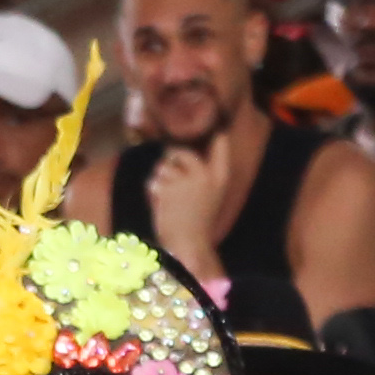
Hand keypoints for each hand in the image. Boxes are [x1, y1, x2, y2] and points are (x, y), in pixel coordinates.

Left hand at [143, 137, 237, 278]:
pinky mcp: (167, 188)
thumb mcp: (210, 194)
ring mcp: (185, 180)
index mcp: (221, 176)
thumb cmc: (198, 222)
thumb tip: (176, 148)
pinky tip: (161, 205)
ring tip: (169, 199)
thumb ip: (201, 172)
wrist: (189, 245)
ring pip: (163, 167)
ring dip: (160, 180)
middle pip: (180, 151)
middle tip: (171, 178)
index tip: (211, 129)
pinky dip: (153, 192)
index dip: (213, 133)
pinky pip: (153, 181)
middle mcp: (205, 174)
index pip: (221, 142)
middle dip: (170, 160)